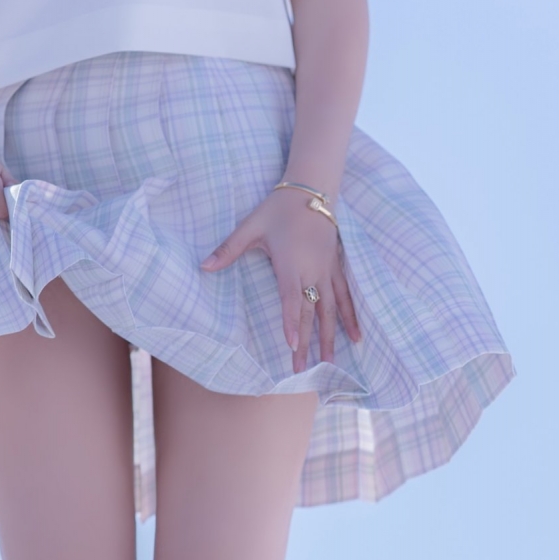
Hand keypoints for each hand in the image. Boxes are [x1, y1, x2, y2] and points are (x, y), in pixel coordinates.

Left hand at [202, 187, 361, 371]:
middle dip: (307, 342)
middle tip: (302, 369)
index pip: (291, 299)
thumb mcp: (251, 226)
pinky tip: (356, 337)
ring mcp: (327, 271)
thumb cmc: (279, 209)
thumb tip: (202, 266)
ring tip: (330, 362)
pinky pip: (345, 297)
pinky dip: (351, 317)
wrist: (312, 189)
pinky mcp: (336, 267)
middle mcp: (312, 271)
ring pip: (331, 310)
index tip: (291, 345)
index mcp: (291, 264)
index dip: (292, 323)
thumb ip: (228, 249)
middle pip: (311, 312)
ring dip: (330, 337)